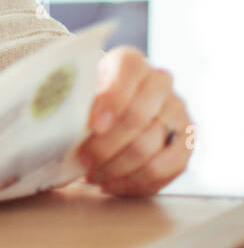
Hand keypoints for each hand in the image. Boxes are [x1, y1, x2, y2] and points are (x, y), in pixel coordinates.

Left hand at [77, 46, 192, 195]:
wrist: (112, 104)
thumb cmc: (87, 97)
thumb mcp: (77, 89)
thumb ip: (74, 100)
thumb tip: (60, 126)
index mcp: (130, 61)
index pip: (126, 75)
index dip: (111, 102)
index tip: (93, 126)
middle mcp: (160, 81)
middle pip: (138, 118)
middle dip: (106, 145)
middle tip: (82, 161)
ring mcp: (177, 111)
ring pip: (151, 147)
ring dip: (117, 168)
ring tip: (92, 176)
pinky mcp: (186, 140)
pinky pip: (168, 168)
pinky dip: (137, 182)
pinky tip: (112, 185)